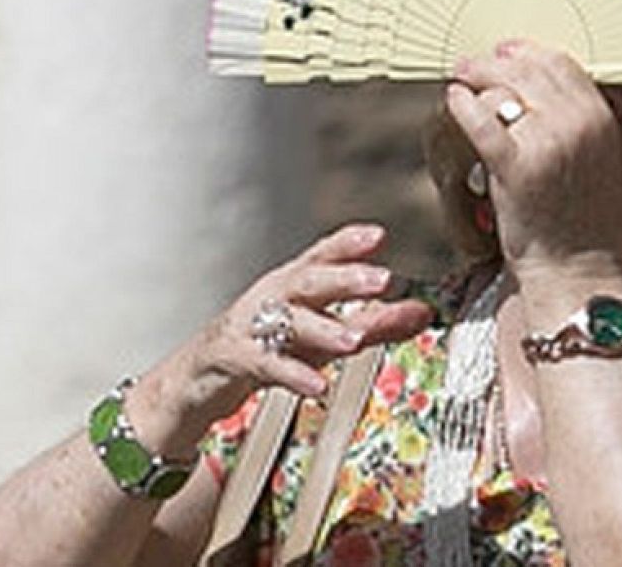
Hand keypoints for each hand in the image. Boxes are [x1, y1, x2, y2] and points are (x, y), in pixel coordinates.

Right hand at [153, 224, 434, 440]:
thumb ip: (374, 324)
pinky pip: (264, 364)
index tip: (379, 235)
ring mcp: (247, 325)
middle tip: (383, 279)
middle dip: (345, 277)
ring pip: (286, 321)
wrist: (197, 382)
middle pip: (307, 279)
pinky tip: (317, 386)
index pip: (321, 255)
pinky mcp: (231, 359)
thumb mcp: (323, 337)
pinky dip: (292, 374)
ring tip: (355, 339)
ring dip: (323, 328)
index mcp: (292, 284)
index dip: (347, 243)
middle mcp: (270, 297)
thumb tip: (424, 311)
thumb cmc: (268, 348)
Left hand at [446, 41, 621, 280]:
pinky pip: (481, 118)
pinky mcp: (514, 165)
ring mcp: (546, 142)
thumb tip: (547, 97)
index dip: (529, 53)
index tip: (509, 53)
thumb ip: (584, 126)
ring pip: (503, 89)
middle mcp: (578, 124)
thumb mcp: (605, 163)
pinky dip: (463, 105)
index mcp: (602, 120)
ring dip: (478, 81)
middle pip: (529, 69)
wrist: (576, 272)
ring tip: (462, 82)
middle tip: (474, 64)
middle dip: (496, 62)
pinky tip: (454, 101)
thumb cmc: (587, 225)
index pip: (562, 64)